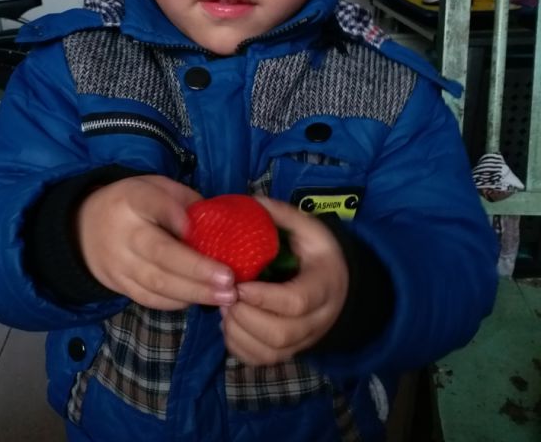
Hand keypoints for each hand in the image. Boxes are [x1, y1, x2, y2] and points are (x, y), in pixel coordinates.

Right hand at [76, 175, 236, 309]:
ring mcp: (119, 263)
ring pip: (156, 282)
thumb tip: (217, 222)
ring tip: (225, 295)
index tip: (193, 226)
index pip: (151, 203)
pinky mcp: (119, 285)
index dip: (172, 214)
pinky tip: (201, 300)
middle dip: (197, 269)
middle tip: (229, 279)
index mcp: (133, 199)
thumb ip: (183, 200)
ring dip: (194, 292)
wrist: (84, 229)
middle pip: (159, 253)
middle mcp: (123, 232)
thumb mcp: (155, 187)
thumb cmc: (134, 204)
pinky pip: (150, 298)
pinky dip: (177, 302)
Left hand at [220, 197, 347, 365]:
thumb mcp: (309, 228)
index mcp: (324, 285)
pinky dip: (239, 347)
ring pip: (270, 353)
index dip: (263, 297)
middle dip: (246, 317)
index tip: (237, 283)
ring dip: (239, 333)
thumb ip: (282, 215)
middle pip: (281, 334)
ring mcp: (304, 340)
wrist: (339, 284)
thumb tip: (251, 202)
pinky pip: (261, 361)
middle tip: (226, 296)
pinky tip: (230, 324)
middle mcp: (318, 319)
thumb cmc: (318, 254)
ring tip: (225, 308)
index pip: (295, 301)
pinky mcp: (289, 351)